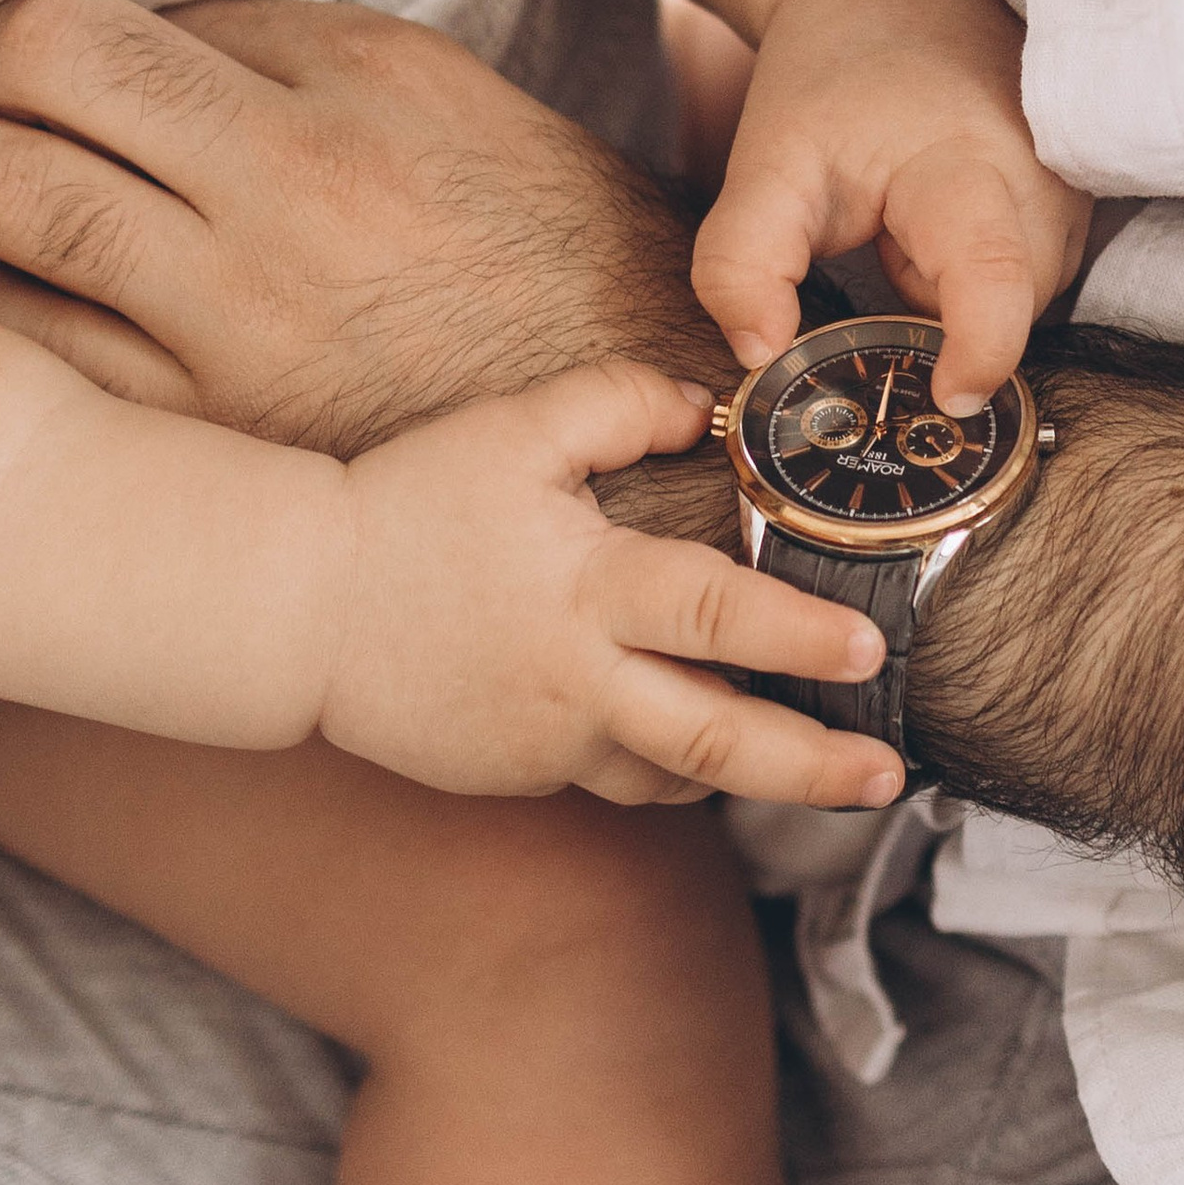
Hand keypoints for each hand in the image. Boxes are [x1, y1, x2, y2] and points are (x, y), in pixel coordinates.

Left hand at [0, 0, 725, 450]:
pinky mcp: (217, 431)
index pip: (119, 12)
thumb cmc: (543, 265)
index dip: (17, 26)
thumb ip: (290, 59)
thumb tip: (131, 39)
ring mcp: (244, 312)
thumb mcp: (445, 107)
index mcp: (355, 78)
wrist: (651, 448)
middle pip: (39, 78)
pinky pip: (37, 356)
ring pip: (11, 211)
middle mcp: (292, 178)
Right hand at [326, 359, 901, 807]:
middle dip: (813, 768)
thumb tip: (707, 405)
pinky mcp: (522, 773)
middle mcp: (580, 683)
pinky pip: (614, 778)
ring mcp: (551, 742)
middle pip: (716, 741)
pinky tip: (699, 744)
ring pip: (674, 778)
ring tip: (817, 773)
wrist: (296, 609)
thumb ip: (617, 405)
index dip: (799, 635)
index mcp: (588, 593)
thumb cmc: (406, 507)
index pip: (715, 618)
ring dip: (748, 777)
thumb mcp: (511, 431)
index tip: (869, 648)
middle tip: (886, 779)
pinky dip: (667, 766)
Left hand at [692, 0, 1087, 410]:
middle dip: (942, 323)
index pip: (995, 277)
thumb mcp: (765, 167)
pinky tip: (936, 227)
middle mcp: (1045, 179)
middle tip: (875, 262)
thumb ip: (741, 267)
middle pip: (1011, 311)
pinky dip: (980, 277)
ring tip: (902, 225)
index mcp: (966, 163)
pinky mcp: (1076, 198)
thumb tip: (760, 358)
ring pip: (1024, 302)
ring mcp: (1071, 189)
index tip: (947, 398)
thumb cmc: (828, 78)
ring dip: (958, 297)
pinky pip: (1032, 279)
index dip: (980, 350)